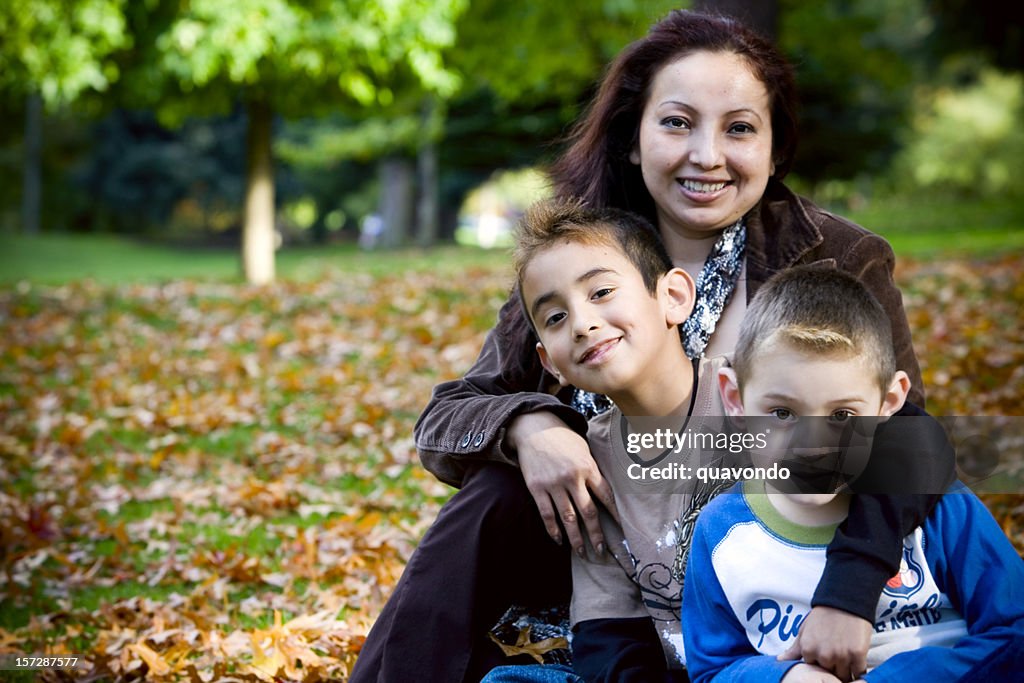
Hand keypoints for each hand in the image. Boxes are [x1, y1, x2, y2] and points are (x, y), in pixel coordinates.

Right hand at [507, 411, 617, 555]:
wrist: (533, 428)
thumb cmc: (562, 438)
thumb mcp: (584, 448)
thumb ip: (593, 469)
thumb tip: (605, 491)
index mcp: (588, 467)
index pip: (606, 496)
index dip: (616, 516)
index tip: (623, 531)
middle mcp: (572, 477)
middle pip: (588, 512)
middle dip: (596, 534)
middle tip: (602, 551)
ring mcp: (553, 484)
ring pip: (568, 518)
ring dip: (576, 538)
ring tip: (582, 553)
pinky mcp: (536, 488)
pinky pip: (547, 514)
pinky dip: (553, 529)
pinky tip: (559, 540)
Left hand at [778, 606, 870, 681]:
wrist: (844, 601)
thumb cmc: (823, 616)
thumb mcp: (804, 630)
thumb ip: (795, 649)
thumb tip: (780, 660)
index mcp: (808, 650)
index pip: (814, 670)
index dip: (820, 665)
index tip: (825, 659)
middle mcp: (824, 656)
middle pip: (829, 674)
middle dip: (833, 668)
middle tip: (837, 657)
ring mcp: (841, 656)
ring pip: (844, 676)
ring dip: (846, 671)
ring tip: (847, 660)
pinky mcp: (858, 654)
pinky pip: (859, 673)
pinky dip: (859, 671)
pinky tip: (857, 661)